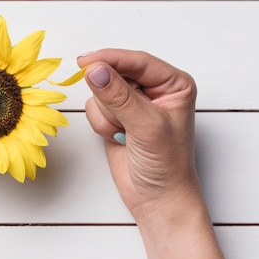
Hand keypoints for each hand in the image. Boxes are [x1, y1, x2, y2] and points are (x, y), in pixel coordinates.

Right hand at [78, 49, 198, 218]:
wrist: (157, 199)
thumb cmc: (166, 165)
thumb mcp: (146, 126)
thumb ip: (119, 96)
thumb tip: (94, 70)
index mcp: (174, 83)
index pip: (138, 61)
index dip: (111, 59)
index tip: (85, 61)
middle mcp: (153, 89)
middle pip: (115, 73)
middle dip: (112, 98)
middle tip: (120, 120)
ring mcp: (132, 103)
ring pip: (100, 91)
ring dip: (107, 115)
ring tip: (124, 134)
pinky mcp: (115, 117)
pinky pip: (94, 107)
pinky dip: (101, 124)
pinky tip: (117, 138)